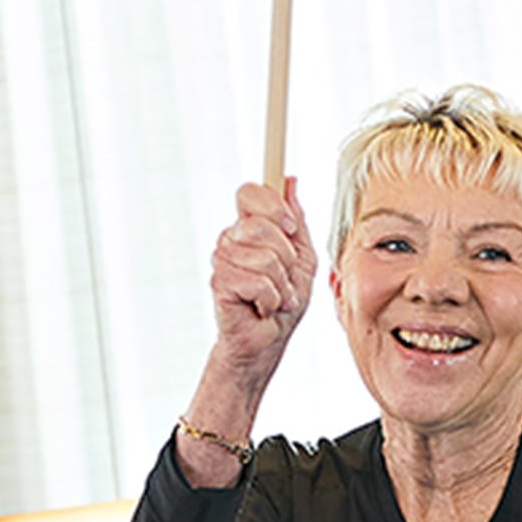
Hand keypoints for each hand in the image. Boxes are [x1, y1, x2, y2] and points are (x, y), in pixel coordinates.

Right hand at [209, 177, 317, 381]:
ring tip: (275, 296)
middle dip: (285, 256)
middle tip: (285, 276)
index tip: (289, 227)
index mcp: (249, 227)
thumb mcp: (303, 256)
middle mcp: (231, 239)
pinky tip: (263, 307)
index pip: (249, 192)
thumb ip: (298, 221)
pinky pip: (257, 282)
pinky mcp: (219, 284)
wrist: (268, 339)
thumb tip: (290, 181)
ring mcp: (221, 260)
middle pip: (260, 225)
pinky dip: (270, 300)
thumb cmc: (284, 299)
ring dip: (280, 285)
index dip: (272, 205)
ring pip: (263, 258)